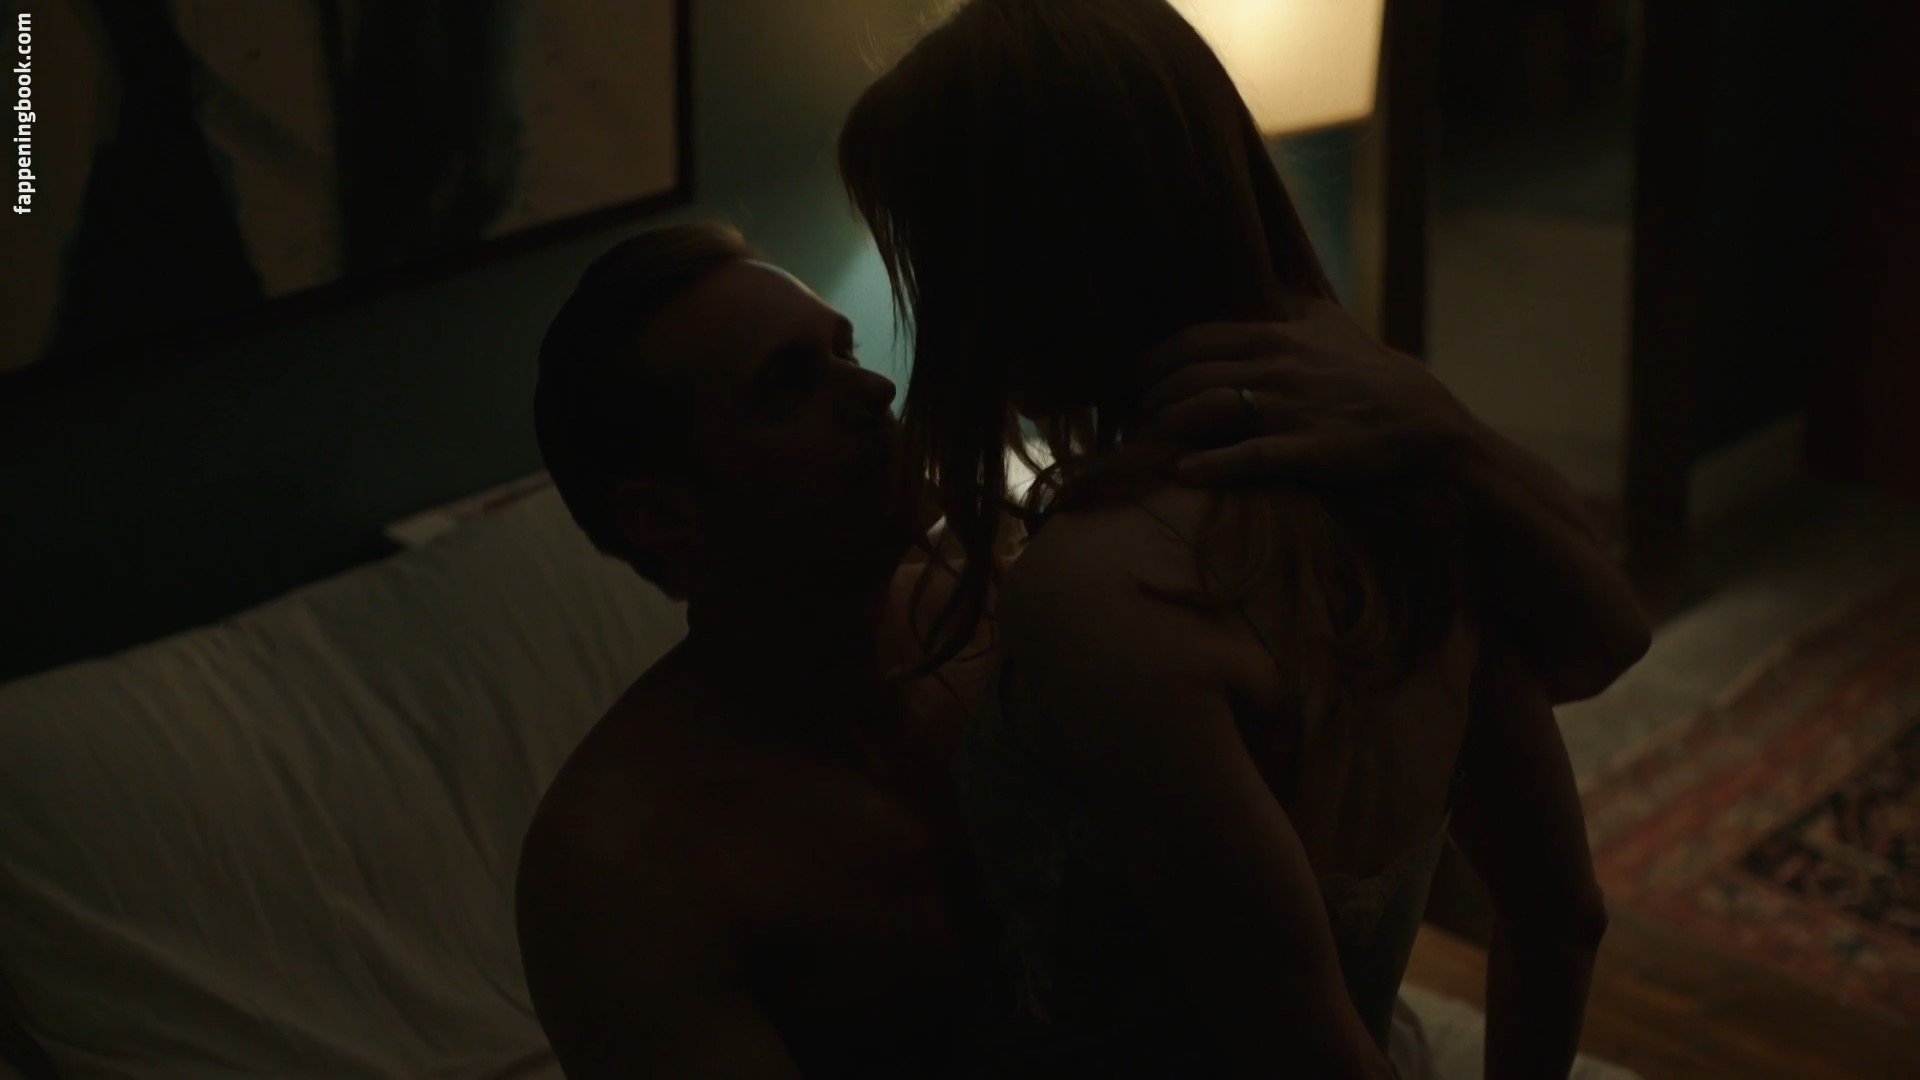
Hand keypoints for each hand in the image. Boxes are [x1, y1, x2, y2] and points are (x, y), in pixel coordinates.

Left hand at [1131, 299, 1471, 486]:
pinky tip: (1182, 473)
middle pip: (1188, 375)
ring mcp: (1288, 409)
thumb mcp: (1329, 323)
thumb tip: (1259, 284)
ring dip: (1165, 427)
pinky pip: (1249, 455)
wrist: (1421, 420)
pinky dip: (1212, 465)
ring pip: (1206, 409)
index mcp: (1273, 335)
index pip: (1192, 340)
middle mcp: (1274, 367)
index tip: (1131, 379)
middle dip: (1148, 398)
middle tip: (1130, 419)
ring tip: (1142, 445)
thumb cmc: (1370, 371)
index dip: (1152, 360)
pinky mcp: (1306, 450)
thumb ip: (1287, 303)